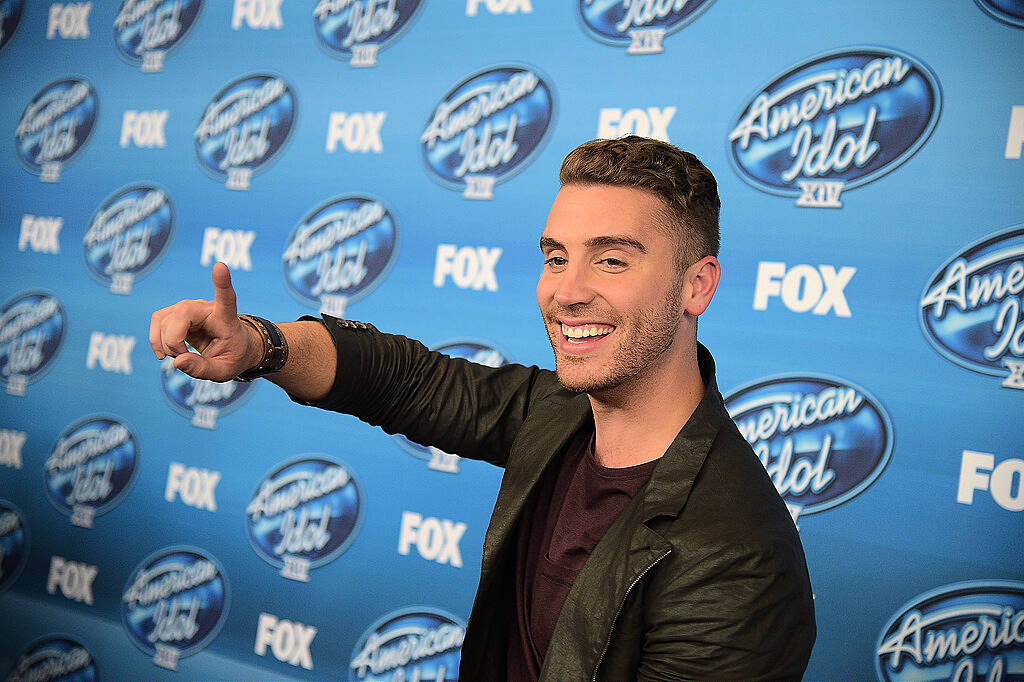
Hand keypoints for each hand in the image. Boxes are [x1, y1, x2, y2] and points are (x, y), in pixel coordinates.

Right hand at [149, 262, 259, 381]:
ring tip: (179, 356)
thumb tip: (177, 361)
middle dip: (173, 341)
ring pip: (164, 319)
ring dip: (165, 343)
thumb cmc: (233, 355)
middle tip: (182, 358)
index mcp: (226, 318)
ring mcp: (189, 308)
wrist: (232, 349)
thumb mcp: (224, 371)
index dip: (222, 283)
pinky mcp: (176, 313)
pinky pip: (157, 321)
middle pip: (180, 314)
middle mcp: (207, 307)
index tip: (220, 266)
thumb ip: (202, 369)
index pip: (226, 297)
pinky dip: (156, 340)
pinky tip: (164, 353)